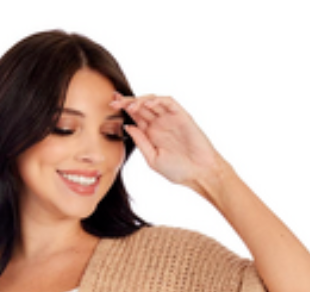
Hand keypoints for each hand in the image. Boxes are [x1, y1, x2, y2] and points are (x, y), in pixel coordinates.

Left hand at [112, 91, 226, 192]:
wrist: (199, 173)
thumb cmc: (178, 170)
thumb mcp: (153, 158)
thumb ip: (141, 142)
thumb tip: (127, 126)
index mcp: (151, 133)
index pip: (135, 116)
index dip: (123, 109)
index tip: (110, 106)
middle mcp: (159, 123)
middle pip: (141, 106)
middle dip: (127, 101)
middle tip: (114, 101)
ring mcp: (170, 118)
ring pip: (153, 101)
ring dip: (140, 100)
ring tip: (130, 105)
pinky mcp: (181, 116)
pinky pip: (169, 102)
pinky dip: (158, 100)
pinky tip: (149, 104)